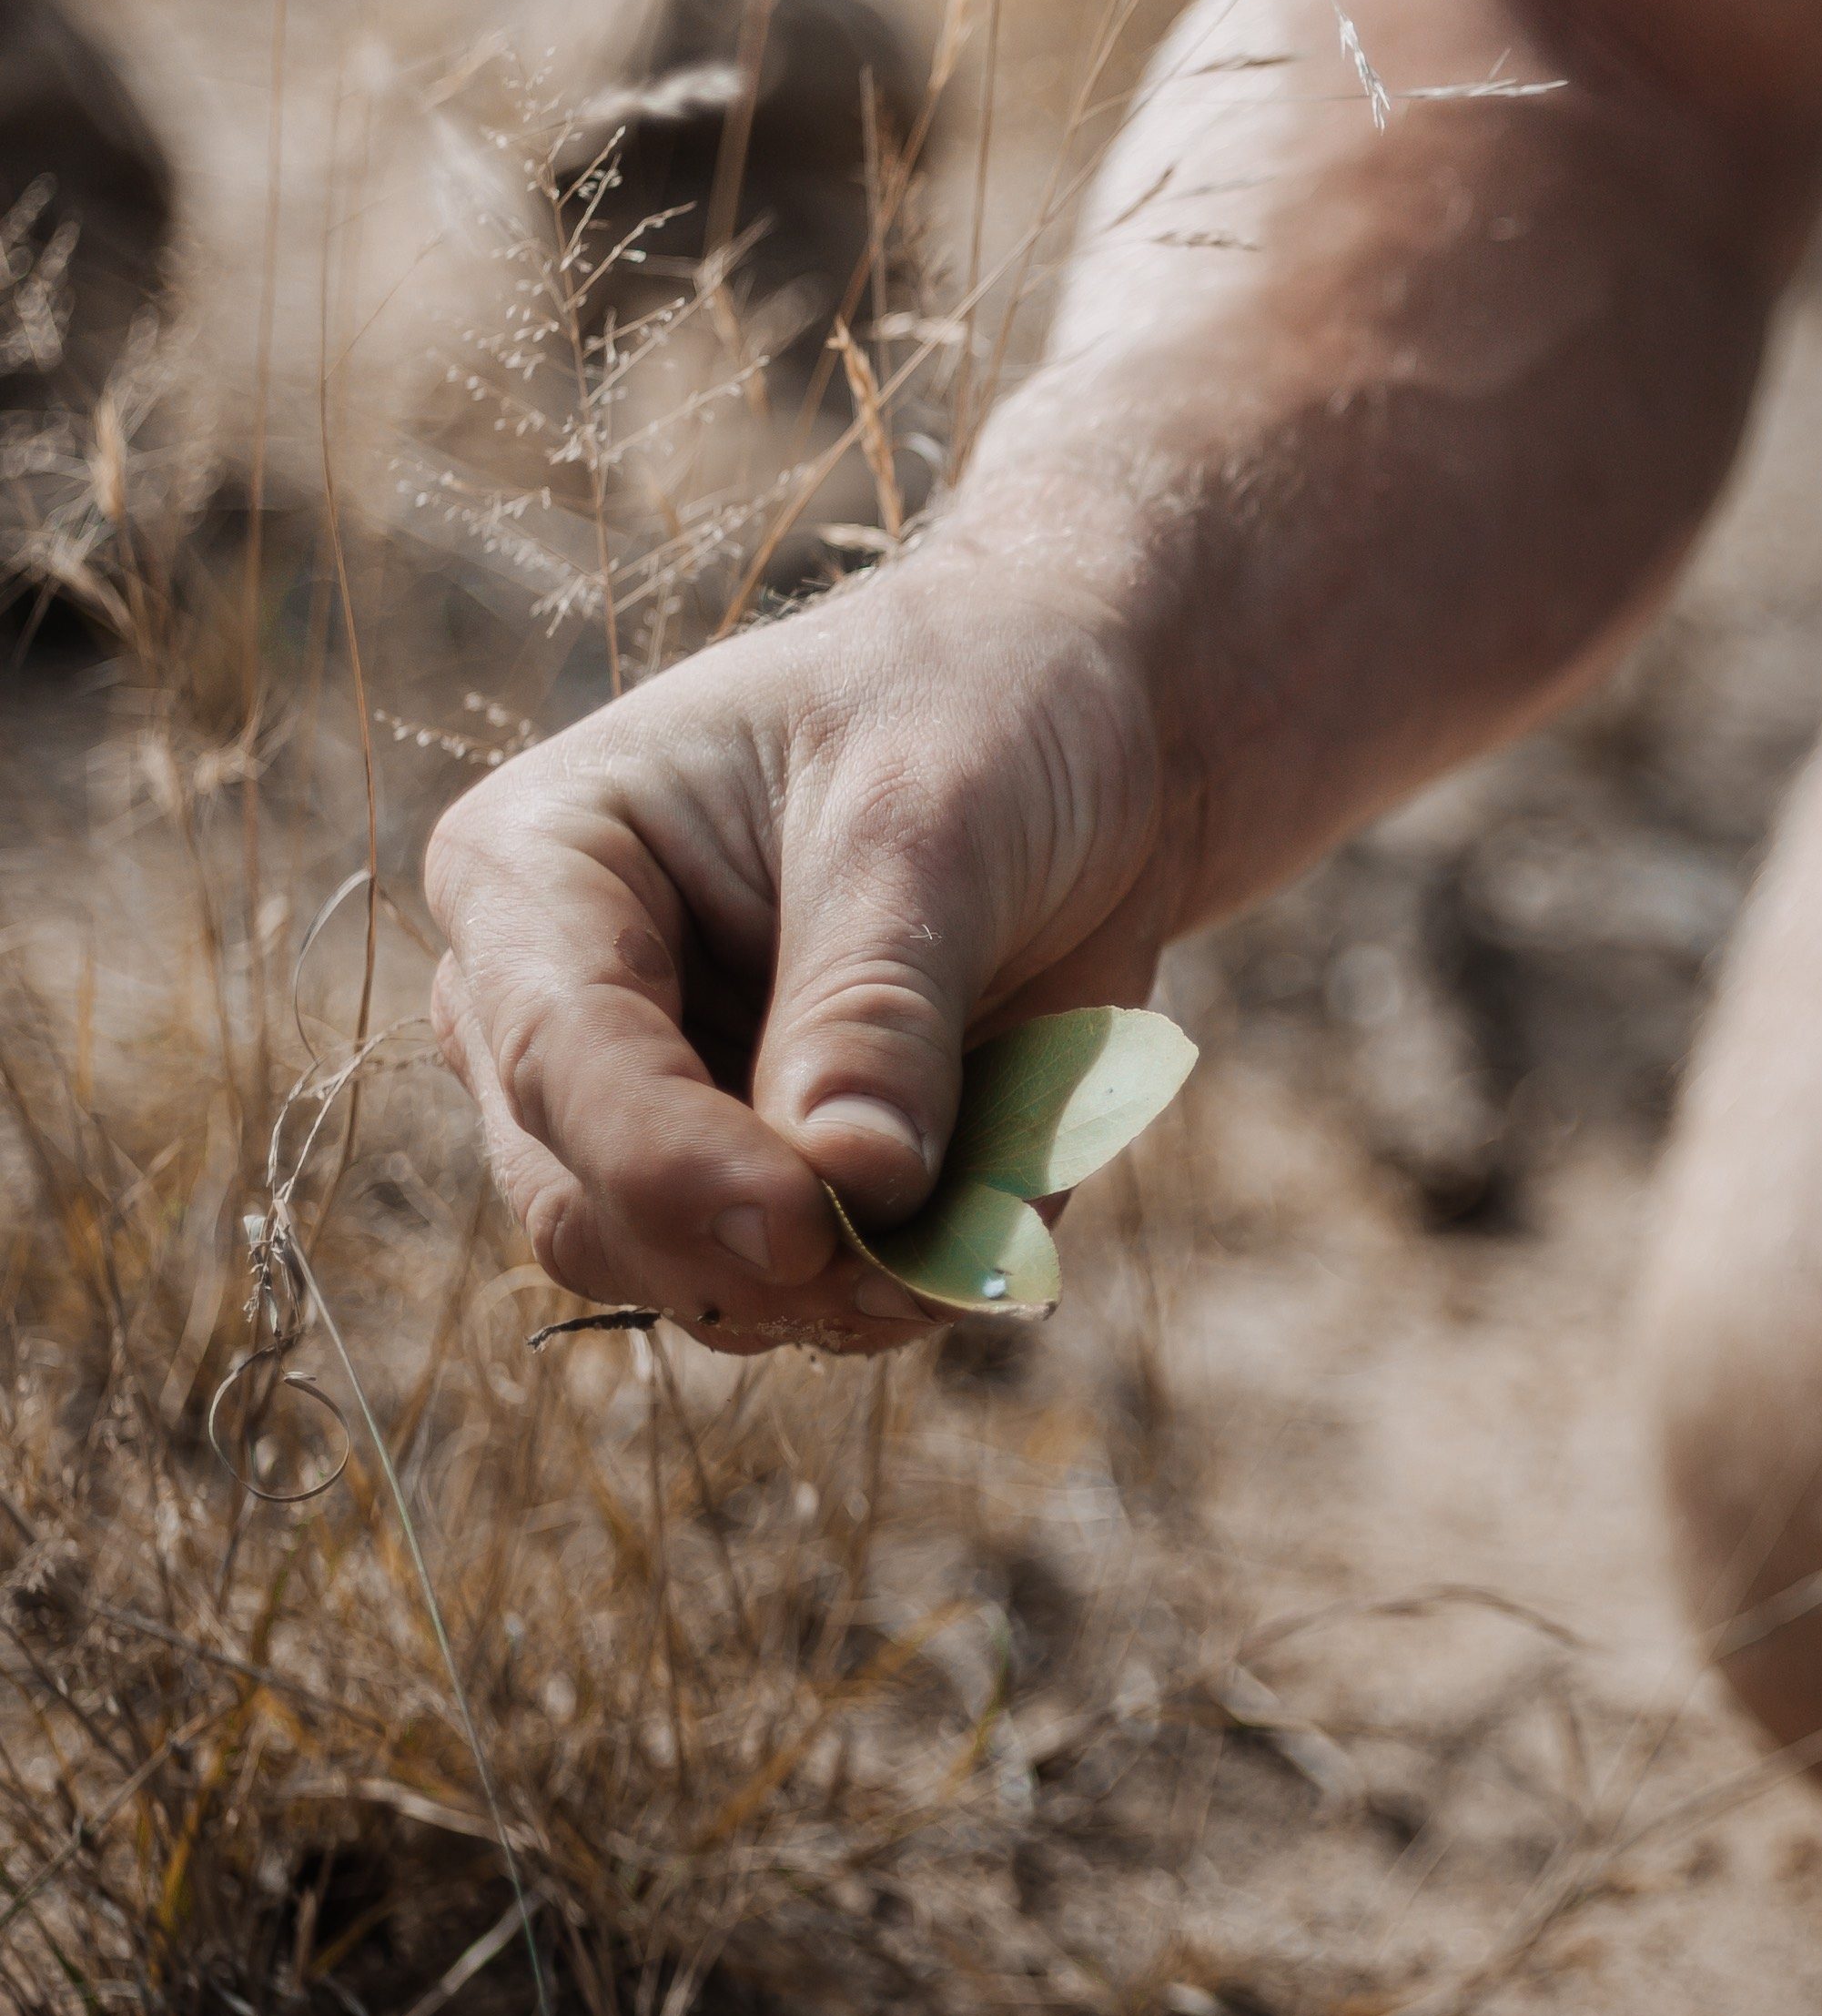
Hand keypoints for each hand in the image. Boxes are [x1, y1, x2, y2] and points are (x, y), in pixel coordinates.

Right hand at [425, 558, 1185, 1352]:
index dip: (669, 1167)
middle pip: (586, 1208)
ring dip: (837, 1298)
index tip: (803, 1226)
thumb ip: (877, 1005)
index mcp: (534, 870)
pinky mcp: (764, 1188)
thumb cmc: (977, 713)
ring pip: (687, 1284)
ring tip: (976, 1233)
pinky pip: (814, 1302)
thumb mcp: (929, 817)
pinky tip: (997, 1221)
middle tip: (909, 1268)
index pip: (553, 1056)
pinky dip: (909, 1288)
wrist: (1092, 737)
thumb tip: (853, 1184)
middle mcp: (554, 1015)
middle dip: (748, 1258)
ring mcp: (652, 1117)